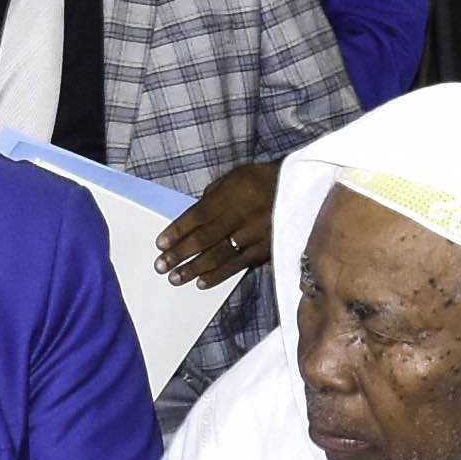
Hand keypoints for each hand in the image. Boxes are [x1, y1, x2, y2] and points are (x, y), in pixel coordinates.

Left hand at [158, 161, 282, 285]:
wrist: (300, 189)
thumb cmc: (261, 180)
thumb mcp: (234, 177)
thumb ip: (212, 195)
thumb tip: (193, 217)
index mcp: (231, 195)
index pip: (198, 216)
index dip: (178, 231)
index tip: (160, 244)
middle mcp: (241, 216)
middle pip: (204, 238)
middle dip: (180, 254)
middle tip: (161, 266)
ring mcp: (253, 235)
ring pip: (219, 256)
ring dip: (195, 268)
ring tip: (176, 278)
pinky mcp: (264, 250)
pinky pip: (238, 265)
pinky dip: (219, 275)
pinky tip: (202, 282)